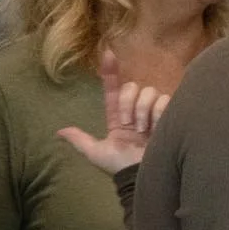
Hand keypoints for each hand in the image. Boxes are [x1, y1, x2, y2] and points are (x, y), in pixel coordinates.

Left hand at [56, 50, 167, 175]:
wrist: (142, 176)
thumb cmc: (120, 166)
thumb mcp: (97, 153)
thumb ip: (80, 140)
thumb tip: (58, 132)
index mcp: (118, 118)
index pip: (113, 89)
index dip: (110, 72)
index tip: (108, 54)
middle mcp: (136, 111)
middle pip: (133, 87)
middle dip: (129, 103)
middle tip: (130, 123)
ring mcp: (153, 113)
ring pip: (149, 91)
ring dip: (145, 110)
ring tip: (146, 130)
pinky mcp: (170, 116)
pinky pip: (165, 99)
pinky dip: (159, 112)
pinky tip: (158, 128)